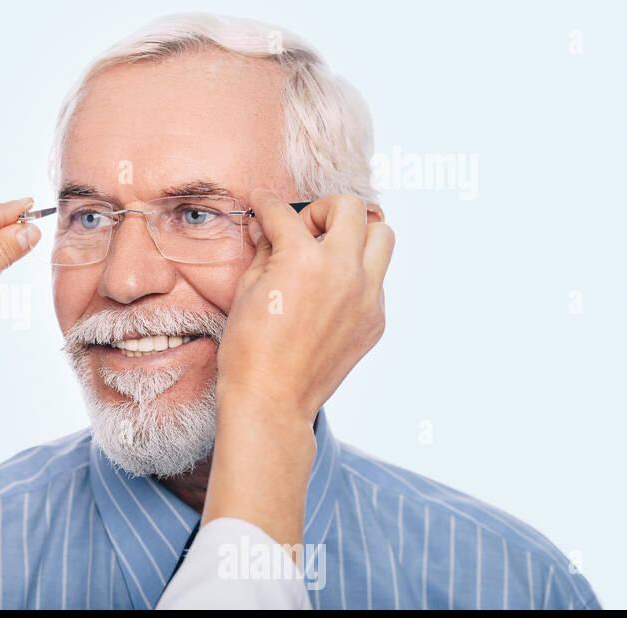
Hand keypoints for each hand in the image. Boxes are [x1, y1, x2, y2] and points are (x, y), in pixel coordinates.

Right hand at [201, 190, 392, 549]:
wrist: (271, 400)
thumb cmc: (250, 351)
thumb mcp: (246, 290)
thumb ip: (266, 251)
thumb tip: (272, 230)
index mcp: (304, 260)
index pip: (287, 214)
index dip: (267, 205)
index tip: (264, 205)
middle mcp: (344, 271)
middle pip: (351, 209)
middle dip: (322, 211)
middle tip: (304, 230)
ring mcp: (367, 296)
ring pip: (382, 237)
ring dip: (355, 235)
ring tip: (328, 253)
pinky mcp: (376, 320)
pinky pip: (376, 280)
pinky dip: (355, 276)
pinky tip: (328, 295)